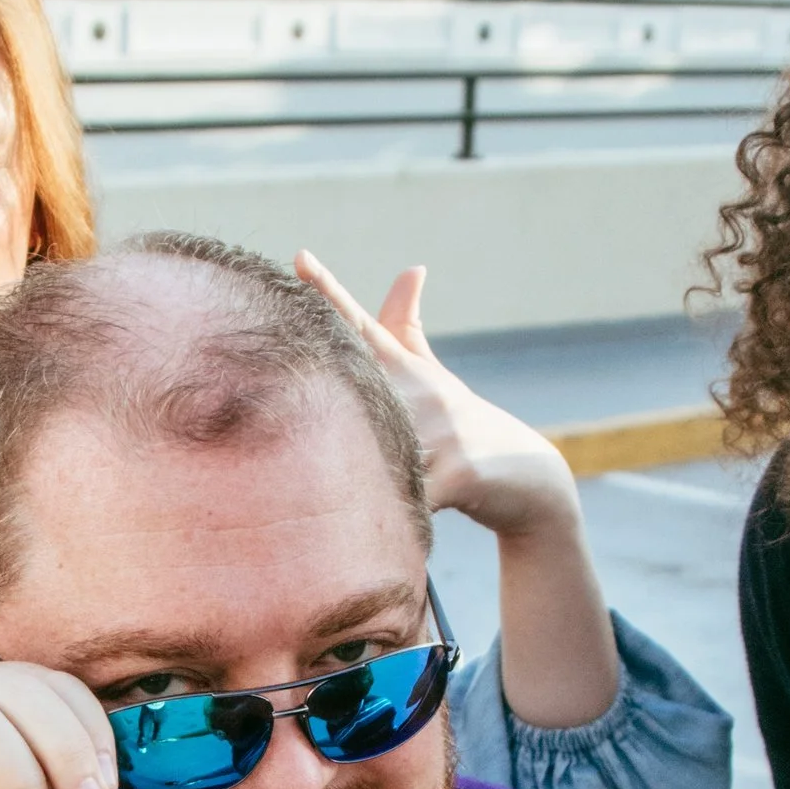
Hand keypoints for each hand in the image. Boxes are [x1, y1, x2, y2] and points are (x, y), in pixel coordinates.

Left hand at [296, 253, 580, 541]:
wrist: (531, 479)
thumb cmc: (466, 427)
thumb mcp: (436, 379)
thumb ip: (407, 331)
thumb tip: (412, 267)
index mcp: (410, 372)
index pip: (362, 326)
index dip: (329, 292)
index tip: (299, 258)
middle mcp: (423, 394)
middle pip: (356, 383)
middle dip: (316, 383)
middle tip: (258, 369)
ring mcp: (443, 432)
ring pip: (378, 445)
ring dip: (341, 464)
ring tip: (291, 474)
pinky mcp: (458, 475)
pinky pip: (407, 495)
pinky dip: (387, 514)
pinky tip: (358, 530)